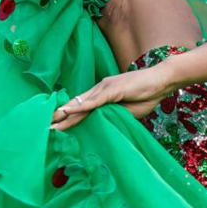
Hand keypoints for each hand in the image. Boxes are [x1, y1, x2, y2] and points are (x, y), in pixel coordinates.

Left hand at [51, 64, 176, 130]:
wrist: (161, 81)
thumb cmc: (146, 94)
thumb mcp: (127, 111)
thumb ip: (113, 116)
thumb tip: (104, 126)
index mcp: (102, 95)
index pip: (82, 107)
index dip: (68, 117)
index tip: (55, 126)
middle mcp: (100, 89)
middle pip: (77, 104)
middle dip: (61, 116)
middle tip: (45, 126)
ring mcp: (105, 88)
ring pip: (82, 102)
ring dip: (66, 113)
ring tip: (52, 122)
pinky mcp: (112, 89)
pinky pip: (94, 100)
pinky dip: (81, 106)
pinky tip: (69, 111)